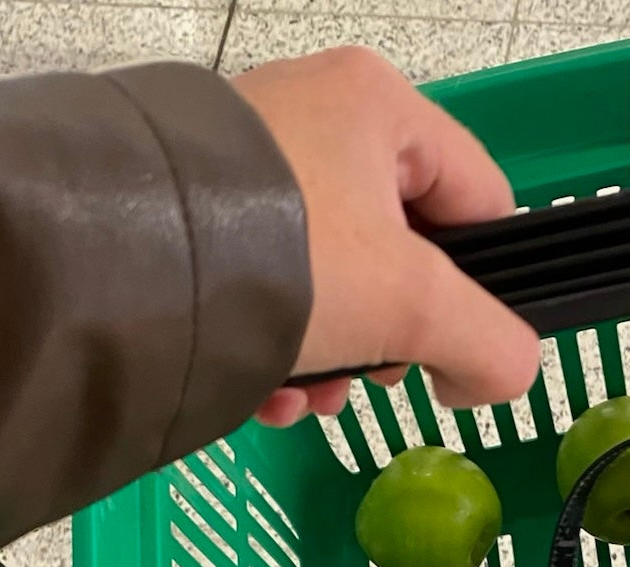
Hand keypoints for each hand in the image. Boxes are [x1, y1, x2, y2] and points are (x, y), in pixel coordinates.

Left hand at [230, 48, 540, 426]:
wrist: (123, 272)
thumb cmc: (282, 257)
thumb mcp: (411, 307)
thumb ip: (489, 342)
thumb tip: (505, 375)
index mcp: (377, 105)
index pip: (476, 197)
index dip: (480, 286)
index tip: (455, 353)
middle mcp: (311, 115)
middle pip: (396, 249)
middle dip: (386, 337)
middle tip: (370, 378)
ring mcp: (246, 165)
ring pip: (327, 280)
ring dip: (330, 357)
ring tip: (305, 399)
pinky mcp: (193, 215)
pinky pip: (262, 285)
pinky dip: (271, 346)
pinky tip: (260, 392)